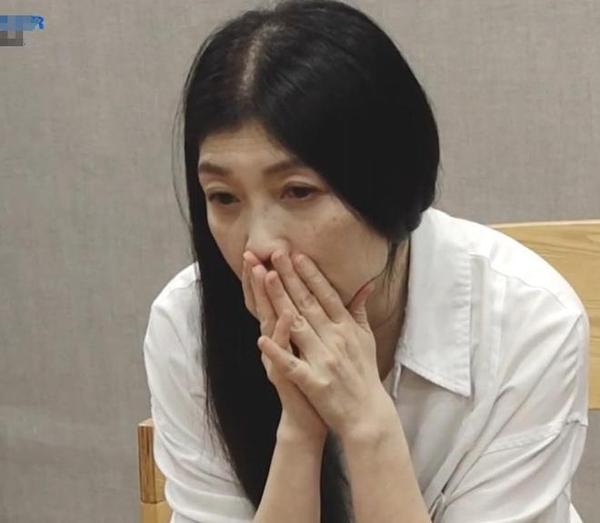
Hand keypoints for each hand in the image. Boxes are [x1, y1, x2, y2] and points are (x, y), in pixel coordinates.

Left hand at [255, 250, 388, 438]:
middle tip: (275, 253)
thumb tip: (366, 284)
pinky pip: (292, 365)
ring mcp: (323, 360)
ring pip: (297, 325)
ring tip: (265, 278)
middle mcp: (335, 339)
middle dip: (290, 276)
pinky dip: (277, 351)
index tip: (296, 254)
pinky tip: (260, 338)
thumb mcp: (366, 339)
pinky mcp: (314, 382)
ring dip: (280, 300)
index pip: (326, 294)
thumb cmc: (364, 374)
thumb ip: (360, 311)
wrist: (368, 414)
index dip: (310, 273)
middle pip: (308, 303)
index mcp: (346, 328)